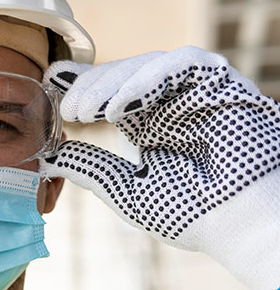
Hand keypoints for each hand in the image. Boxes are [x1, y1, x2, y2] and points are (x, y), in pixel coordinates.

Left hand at [39, 46, 279, 289]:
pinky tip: (119, 108)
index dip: (79, 85)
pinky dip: (144, 80)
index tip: (48, 84)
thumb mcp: (124, 189)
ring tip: (84, 112)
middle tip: (67, 110)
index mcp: (148, 124)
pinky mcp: (218, 82)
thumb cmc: (190, 214)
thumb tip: (48, 156)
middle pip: (121, 74)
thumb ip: (89, 167)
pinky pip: (179, 64)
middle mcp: (169, 103)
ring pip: (144, 64)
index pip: (108, 92)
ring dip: (109, 84)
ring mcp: (193, 91)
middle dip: (89, 87)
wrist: (239, 225)